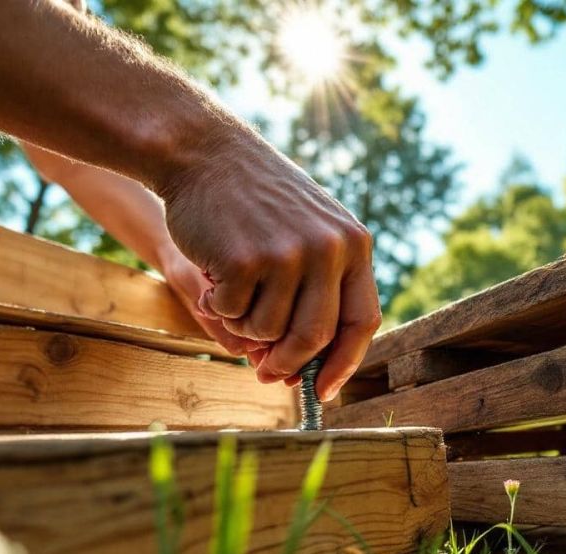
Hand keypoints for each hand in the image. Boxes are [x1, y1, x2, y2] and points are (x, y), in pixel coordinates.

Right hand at [159, 129, 379, 401]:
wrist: (202, 152)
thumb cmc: (254, 201)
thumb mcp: (308, 230)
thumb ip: (319, 290)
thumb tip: (308, 368)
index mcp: (354, 244)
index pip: (363, 320)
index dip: (344, 362)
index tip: (323, 390)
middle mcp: (329, 249)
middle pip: (315, 337)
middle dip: (289, 363)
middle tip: (266, 372)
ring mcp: (288, 254)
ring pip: (269, 330)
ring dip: (245, 325)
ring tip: (232, 288)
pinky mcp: (245, 260)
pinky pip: (232, 314)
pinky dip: (218, 305)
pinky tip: (213, 270)